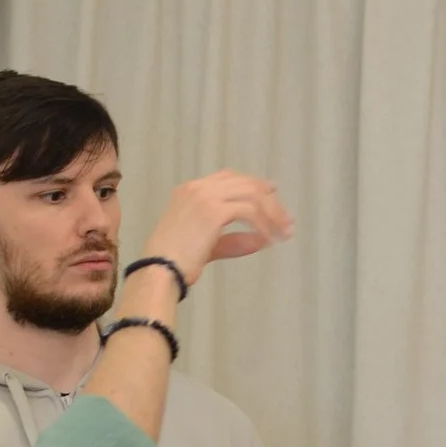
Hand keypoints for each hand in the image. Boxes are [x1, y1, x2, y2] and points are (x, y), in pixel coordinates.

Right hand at [136, 172, 295, 283]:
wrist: (159, 269)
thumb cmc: (176, 262)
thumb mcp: (208, 245)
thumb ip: (233, 240)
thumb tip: (263, 240)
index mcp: (189, 190)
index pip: (229, 178)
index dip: (254, 184)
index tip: (273, 194)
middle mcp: (197, 188)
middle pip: (244, 183)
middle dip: (269, 199)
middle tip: (286, 218)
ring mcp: (205, 196)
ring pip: (251, 195)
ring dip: (272, 213)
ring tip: (284, 232)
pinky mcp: (213, 211)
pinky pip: (249, 211)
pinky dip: (263, 224)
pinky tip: (269, 238)